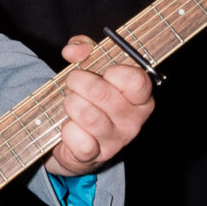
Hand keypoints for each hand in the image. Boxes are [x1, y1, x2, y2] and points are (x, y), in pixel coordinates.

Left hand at [45, 34, 153, 177]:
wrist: (74, 141)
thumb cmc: (88, 97)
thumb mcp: (90, 67)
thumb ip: (85, 49)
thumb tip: (73, 50)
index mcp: (140, 97)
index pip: (136, 81)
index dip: (113, 71)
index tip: (103, 71)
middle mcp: (133, 120)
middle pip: (101, 93)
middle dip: (77, 82)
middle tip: (72, 82)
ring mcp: (116, 141)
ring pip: (87, 114)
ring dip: (70, 104)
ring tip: (70, 103)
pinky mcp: (96, 156)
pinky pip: (78, 139)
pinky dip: (67, 130)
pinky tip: (68, 127)